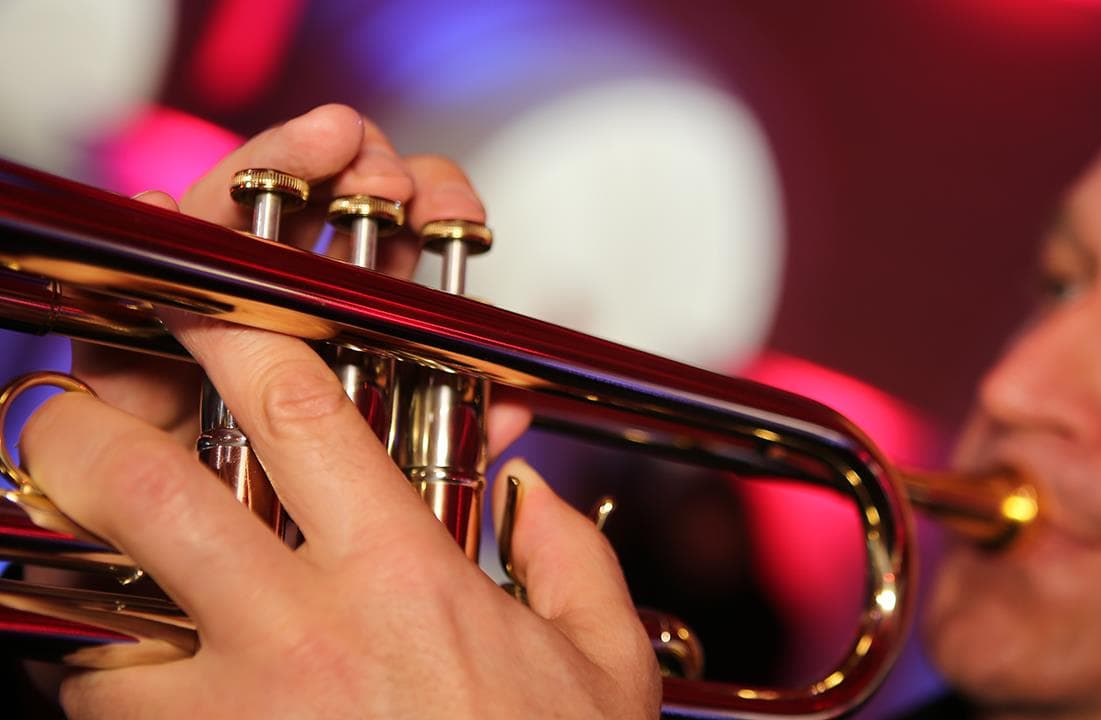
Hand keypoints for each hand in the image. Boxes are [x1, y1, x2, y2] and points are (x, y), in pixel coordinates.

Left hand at [21, 105, 660, 718]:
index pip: (295, 408)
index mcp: (403, 578)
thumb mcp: (602, 667)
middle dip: (77, 429)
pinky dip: (90, 684)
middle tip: (63, 413)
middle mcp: (301, 637)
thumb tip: (533, 495)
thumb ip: (573, 562)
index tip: (193, 292)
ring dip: (72, 582)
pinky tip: (127, 673)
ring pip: (88, 619)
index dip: (229, 325)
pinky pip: (99, 718)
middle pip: (143, 492)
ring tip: (90, 567)